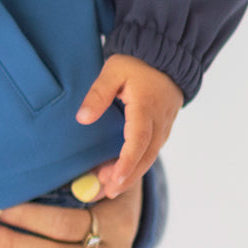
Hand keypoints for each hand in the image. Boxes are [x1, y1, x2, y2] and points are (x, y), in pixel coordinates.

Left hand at [76, 54, 182, 198]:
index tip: (113, 178)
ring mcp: (163, 126)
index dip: (126, 162)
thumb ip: (98, 94)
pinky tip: (117, 172)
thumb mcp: (112, 71)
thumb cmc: (136, 62)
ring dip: (130, 174)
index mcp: (146, 108)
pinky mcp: (162, 128)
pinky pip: (150, 150)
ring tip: (106, 188)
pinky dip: (135, 164)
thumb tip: (83, 118)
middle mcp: (159, 122)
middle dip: (126, 177)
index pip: (138, 140)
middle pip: (145, 156)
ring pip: (148, 156)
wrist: (165, 55)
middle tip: (104, 193)